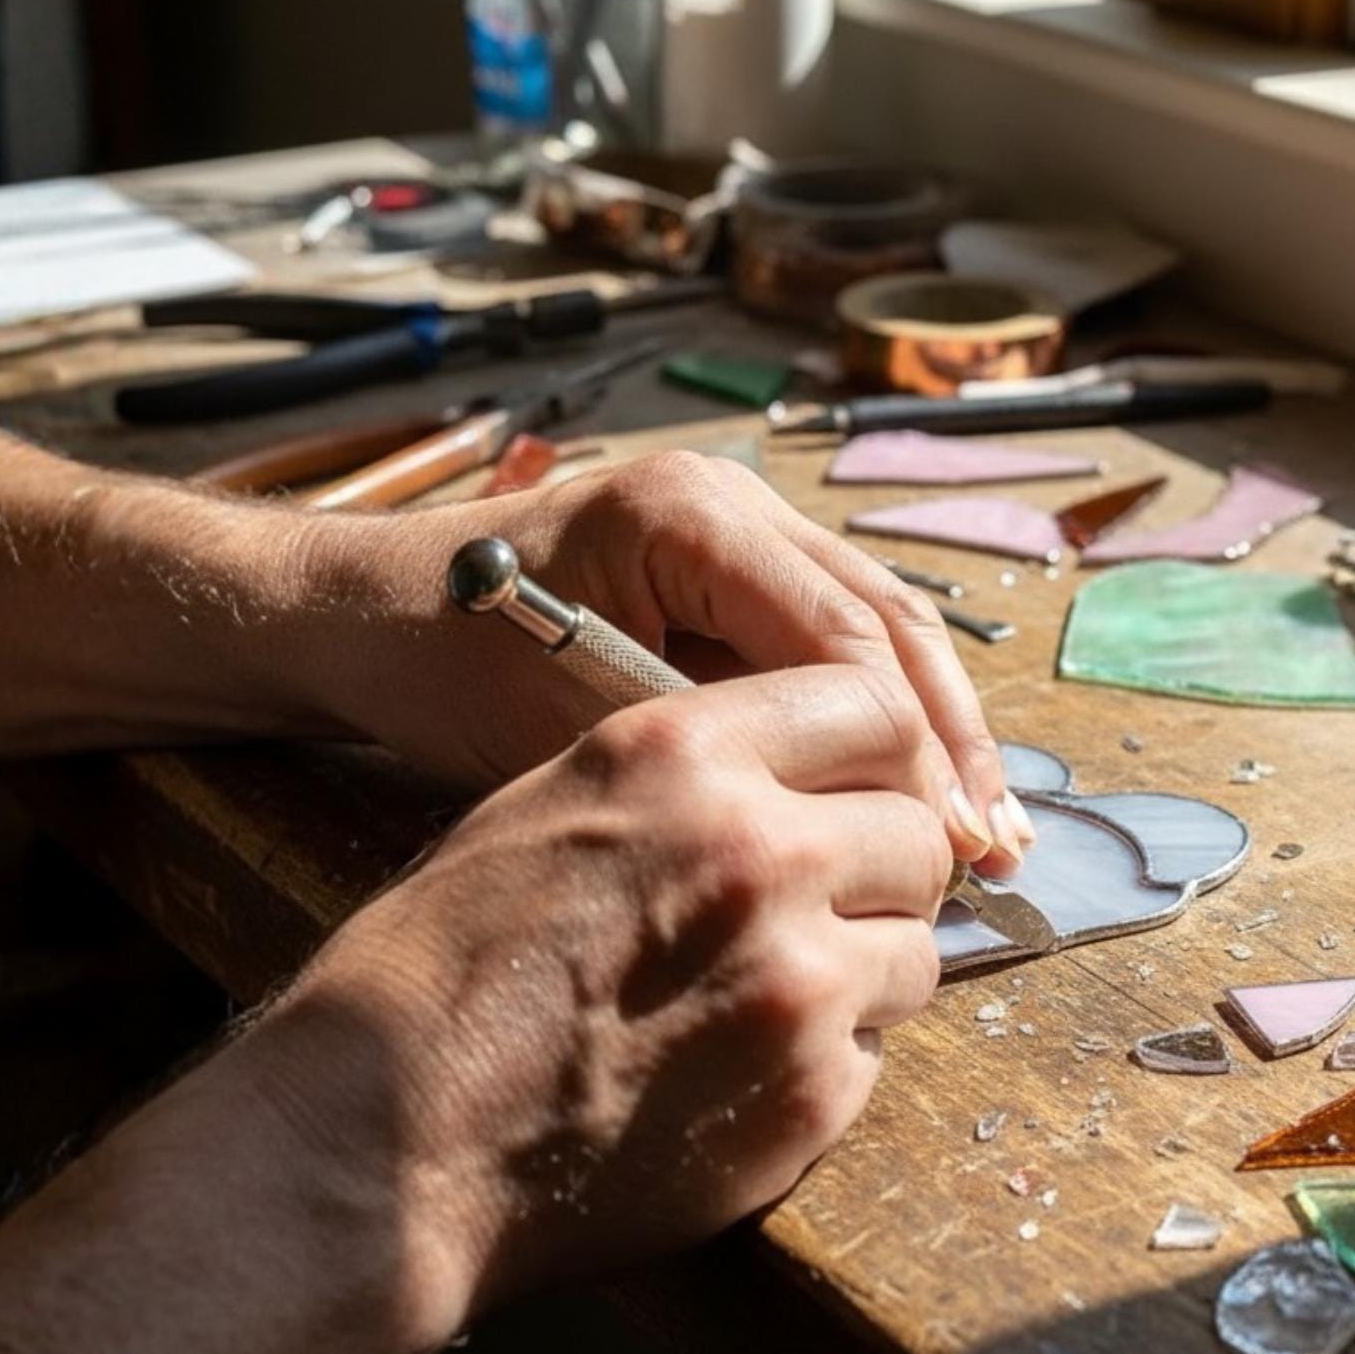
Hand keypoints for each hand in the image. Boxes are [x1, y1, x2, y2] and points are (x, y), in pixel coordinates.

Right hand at [252, 665, 953, 1315]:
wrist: (385, 1142)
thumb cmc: (437, 972)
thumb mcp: (550, 804)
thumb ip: (696, 777)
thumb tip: (807, 783)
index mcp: (686, 756)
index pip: (876, 703)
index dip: (884, 753)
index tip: (867, 791)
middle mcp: (760, 852)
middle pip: (919, 833)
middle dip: (886, 868)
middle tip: (828, 903)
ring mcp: (798, 981)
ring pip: (918, 951)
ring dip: (867, 966)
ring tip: (773, 993)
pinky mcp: (810, 1096)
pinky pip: (876, 1054)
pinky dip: (829, 1059)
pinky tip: (740, 1067)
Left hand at [302, 450, 1034, 874]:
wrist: (359, 617)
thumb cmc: (439, 666)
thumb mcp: (570, 727)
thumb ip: (710, 758)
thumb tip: (845, 831)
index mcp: (694, 516)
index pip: (844, 634)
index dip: (905, 746)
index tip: (941, 842)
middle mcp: (737, 506)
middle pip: (890, 622)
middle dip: (948, 741)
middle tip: (995, 848)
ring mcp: (741, 534)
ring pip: (880, 633)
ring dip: (934, 736)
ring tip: (987, 834)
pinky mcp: (733, 578)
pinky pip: (835, 649)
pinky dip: (879, 727)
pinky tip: (916, 799)